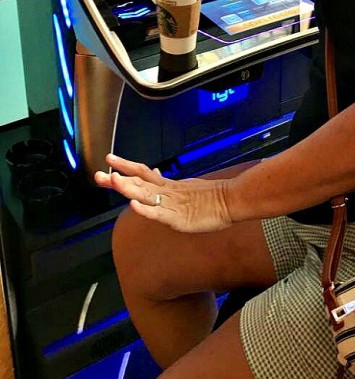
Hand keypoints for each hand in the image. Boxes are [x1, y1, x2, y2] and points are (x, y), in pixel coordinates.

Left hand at [95, 154, 233, 232]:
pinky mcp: (178, 219)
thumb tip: (153, 173)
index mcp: (168, 185)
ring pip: (146, 195)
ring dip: (128, 188)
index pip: (142, 173)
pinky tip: (134, 205)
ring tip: (112, 181)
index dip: (126, 166)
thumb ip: (168, 183)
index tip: (109, 159)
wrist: (232, 200)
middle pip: (138, 183)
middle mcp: (167, 192)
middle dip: (117, 179)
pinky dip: (146, 209)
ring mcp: (172, 204)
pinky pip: (159, 213)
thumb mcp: (186, 187)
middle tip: (97, 175)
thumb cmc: (211, 197)